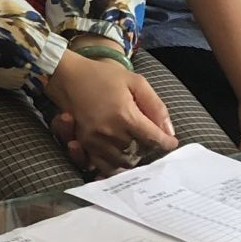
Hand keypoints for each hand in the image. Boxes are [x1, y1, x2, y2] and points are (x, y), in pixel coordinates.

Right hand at [45, 52, 175, 175]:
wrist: (69, 76)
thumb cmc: (104, 76)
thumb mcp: (136, 82)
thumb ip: (156, 106)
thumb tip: (169, 131)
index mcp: (125, 115)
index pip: (153, 139)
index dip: (166, 143)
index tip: (171, 142)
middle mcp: (110, 132)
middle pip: (139, 153)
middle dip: (149, 147)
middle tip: (150, 138)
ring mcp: (95, 140)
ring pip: (123, 161)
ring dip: (133, 155)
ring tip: (136, 144)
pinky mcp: (84, 144)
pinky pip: (104, 165)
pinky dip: (115, 163)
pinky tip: (120, 153)